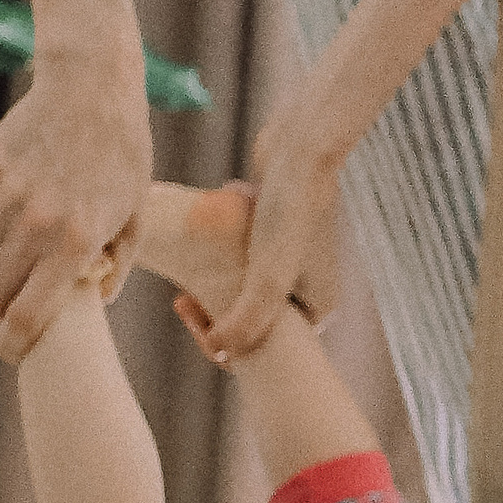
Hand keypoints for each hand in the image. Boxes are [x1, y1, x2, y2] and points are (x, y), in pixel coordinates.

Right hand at [0, 67, 151, 358]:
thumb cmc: (122, 154)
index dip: (14, 343)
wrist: (92, 89)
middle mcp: (37, 224)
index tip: (10, 348)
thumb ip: (118, 262)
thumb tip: (97, 300)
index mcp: (78, 243)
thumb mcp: (135, 212)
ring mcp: (6, 195)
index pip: (29, 315)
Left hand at [204, 88, 347, 362]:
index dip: (225, 339)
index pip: (265, 345)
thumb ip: (244, 323)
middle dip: (216, 309)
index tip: (189, 313)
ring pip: (243, 283)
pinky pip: (242, 253)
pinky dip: (222, 247)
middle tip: (182, 299)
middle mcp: (309, 285)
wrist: (300, 149)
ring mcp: (293, 256)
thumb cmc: (290, 214)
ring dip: (215, 278)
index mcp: (319, 308)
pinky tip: (210, 228)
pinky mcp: (276, 228)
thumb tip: (221, 353)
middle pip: (252, 316)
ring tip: (188, 270)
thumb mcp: (264, 281)